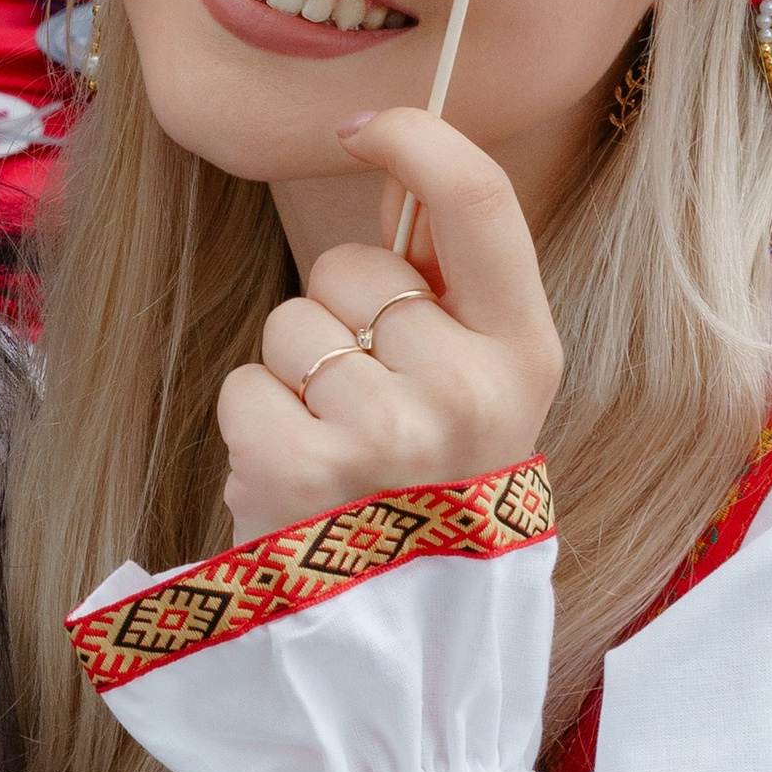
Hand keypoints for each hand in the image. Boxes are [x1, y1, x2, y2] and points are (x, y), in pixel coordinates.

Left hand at [217, 110, 561, 543]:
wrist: (398, 642)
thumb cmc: (429, 496)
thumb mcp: (479, 395)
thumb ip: (452, 294)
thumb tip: (395, 175)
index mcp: (526, 358)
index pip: (481, 202)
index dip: (416, 140)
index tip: (362, 129)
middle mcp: (468, 391)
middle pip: (356, 268)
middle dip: (339, 317)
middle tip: (366, 405)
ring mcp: (387, 433)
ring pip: (293, 325)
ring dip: (292, 379)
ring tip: (332, 451)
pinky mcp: (303, 471)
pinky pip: (246, 385)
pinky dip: (253, 425)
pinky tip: (293, 479)